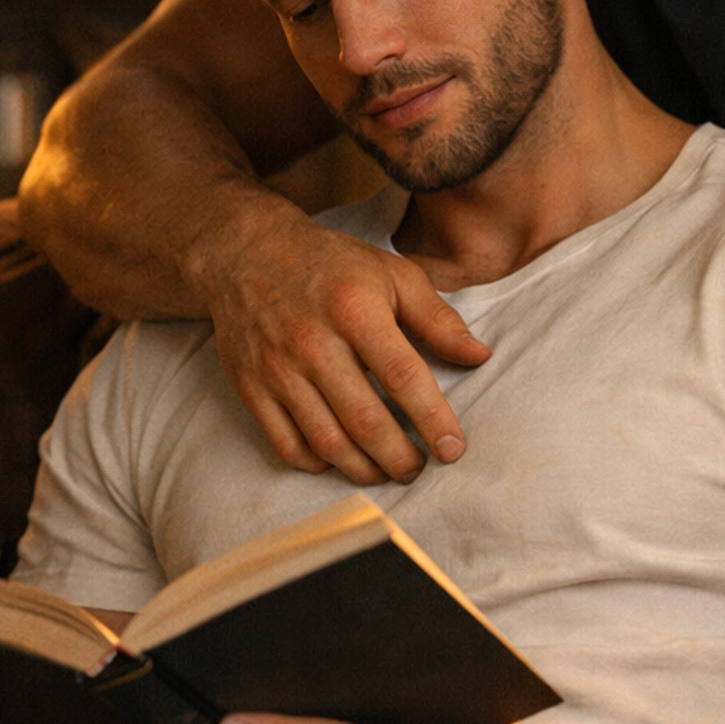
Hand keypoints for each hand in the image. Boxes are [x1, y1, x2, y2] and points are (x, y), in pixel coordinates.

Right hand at [196, 195, 489, 481]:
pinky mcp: (251, 387)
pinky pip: (286, 444)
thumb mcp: (391, 273)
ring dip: (364, 469)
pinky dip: (317, 463)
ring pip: (327, 441)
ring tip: (387, 471)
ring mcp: (278, 369)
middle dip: (400, 457)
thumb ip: (437, 317)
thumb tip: (479, 355)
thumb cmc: (330, 264)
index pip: (402, 376)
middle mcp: (313, 343)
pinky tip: (340, 459)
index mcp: (355, 309)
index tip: (453, 448)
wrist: (245, 253)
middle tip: (420, 469)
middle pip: (365, 420)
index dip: (432, 418)